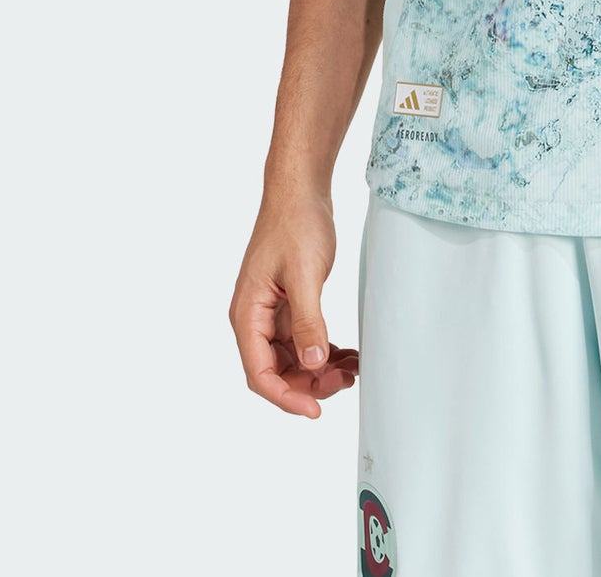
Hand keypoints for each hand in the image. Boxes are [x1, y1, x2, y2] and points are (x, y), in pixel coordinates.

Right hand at [230, 188, 360, 417]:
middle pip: (277, 370)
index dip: (286, 397)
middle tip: (345, 381)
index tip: (315, 410)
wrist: (300, 190)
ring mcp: (271, 312)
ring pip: (292, 358)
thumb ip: (308, 321)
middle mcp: (254, 318)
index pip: (259, 374)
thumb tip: (313, 364)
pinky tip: (346, 353)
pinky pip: (303, 339)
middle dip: (310, 383)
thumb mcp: (305, 275)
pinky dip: (323, 349)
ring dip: (320, 368)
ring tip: (353, 368)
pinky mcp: (287, 304)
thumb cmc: (296, 224)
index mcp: (247, 314)